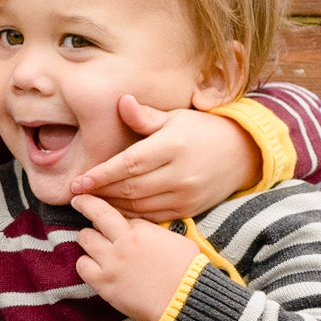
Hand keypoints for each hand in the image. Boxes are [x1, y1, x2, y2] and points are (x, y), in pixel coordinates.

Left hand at [67, 95, 260, 221]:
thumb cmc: (203, 130)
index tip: (78, 182)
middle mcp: (179, 174)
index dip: (101, 174)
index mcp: (173, 146)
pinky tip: (115, 211)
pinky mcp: (188, 210)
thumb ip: (146, 117)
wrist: (242, 154)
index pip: (129, 163)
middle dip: (101, 192)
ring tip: (91, 203)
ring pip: (139, 206)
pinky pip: (152, 217)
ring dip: (112, 206)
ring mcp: (184, 195)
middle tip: (77, 195)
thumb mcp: (176, 117)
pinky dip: (131, 216)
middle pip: (130, 188)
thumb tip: (122, 102)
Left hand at [73, 194, 201, 320]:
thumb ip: (155, 231)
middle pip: (96, 215)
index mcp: (143, 229)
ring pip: (84, 238)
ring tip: (93, 243)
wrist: (184, 301)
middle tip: (84, 208)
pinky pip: (82, 266)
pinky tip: (93, 265)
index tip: (99, 202)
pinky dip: (85, 263)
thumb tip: (144, 231)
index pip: (118, 212)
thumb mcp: (177, 239)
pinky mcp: (104, 283)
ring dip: (87, 238)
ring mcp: (111, 262)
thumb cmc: (188, 272)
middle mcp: (123, 242)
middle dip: (88, 208)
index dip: (113, 212)